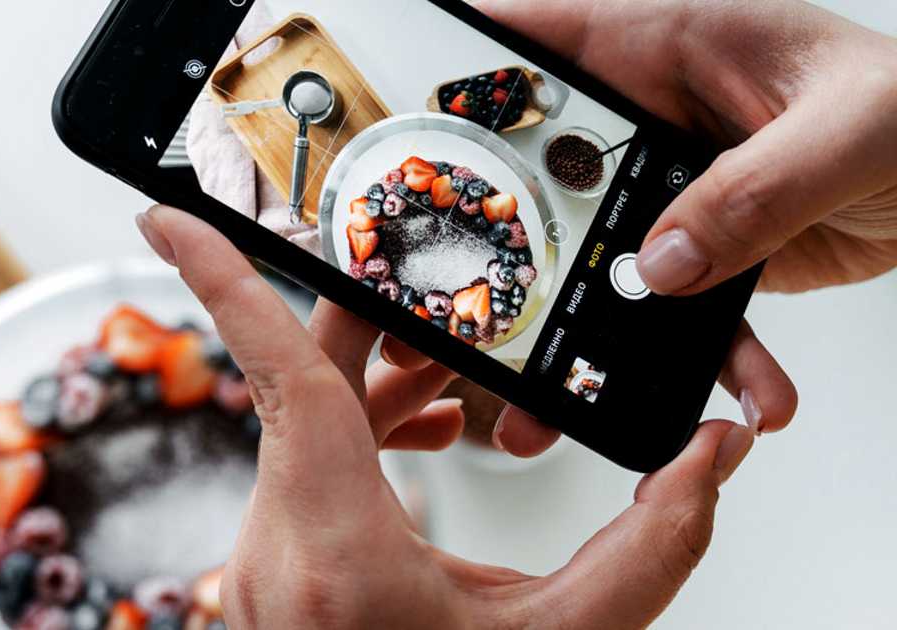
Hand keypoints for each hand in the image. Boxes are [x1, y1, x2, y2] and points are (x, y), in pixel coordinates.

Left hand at [136, 205, 755, 629]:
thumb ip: (651, 547)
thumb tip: (708, 456)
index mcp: (335, 547)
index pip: (278, 374)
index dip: (225, 282)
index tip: (171, 218)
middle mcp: (275, 545)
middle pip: (309, 381)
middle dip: (385, 330)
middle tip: (447, 291)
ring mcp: (263, 559)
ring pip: (303, 422)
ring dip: (384, 388)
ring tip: (461, 392)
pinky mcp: (271, 566)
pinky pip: (302, 465)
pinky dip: (361, 434)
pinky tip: (426, 440)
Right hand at [382, 0, 896, 449]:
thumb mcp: (846, 132)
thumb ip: (750, 193)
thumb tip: (658, 266)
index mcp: (669, 47)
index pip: (538, 45)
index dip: (464, 78)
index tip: (408, 130)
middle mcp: (658, 118)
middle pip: (547, 179)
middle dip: (508, 246)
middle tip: (474, 309)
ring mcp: (679, 188)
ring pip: (602, 261)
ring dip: (591, 334)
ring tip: (569, 398)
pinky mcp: (712, 244)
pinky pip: (683, 308)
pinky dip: (706, 360)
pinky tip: (742, 393)